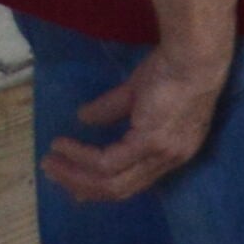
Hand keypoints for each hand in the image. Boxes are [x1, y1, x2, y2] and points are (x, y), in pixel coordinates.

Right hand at [45, 44, 228, 202]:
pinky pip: (106, 161)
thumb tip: (84, 118)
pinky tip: (62, 146)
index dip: (101, 186)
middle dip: (82, 185)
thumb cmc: (173, 68)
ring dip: (75, 175)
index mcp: (173, 151)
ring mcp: (161, 154)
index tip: (74, 186)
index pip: (135, 182)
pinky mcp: (149, 143)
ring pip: (110, 182)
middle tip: (53, 175)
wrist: (193, 55)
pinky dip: (80, 157)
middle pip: (120, 189)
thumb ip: (112, 110)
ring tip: (50, 163)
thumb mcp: (137, 94)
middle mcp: (169, 160)